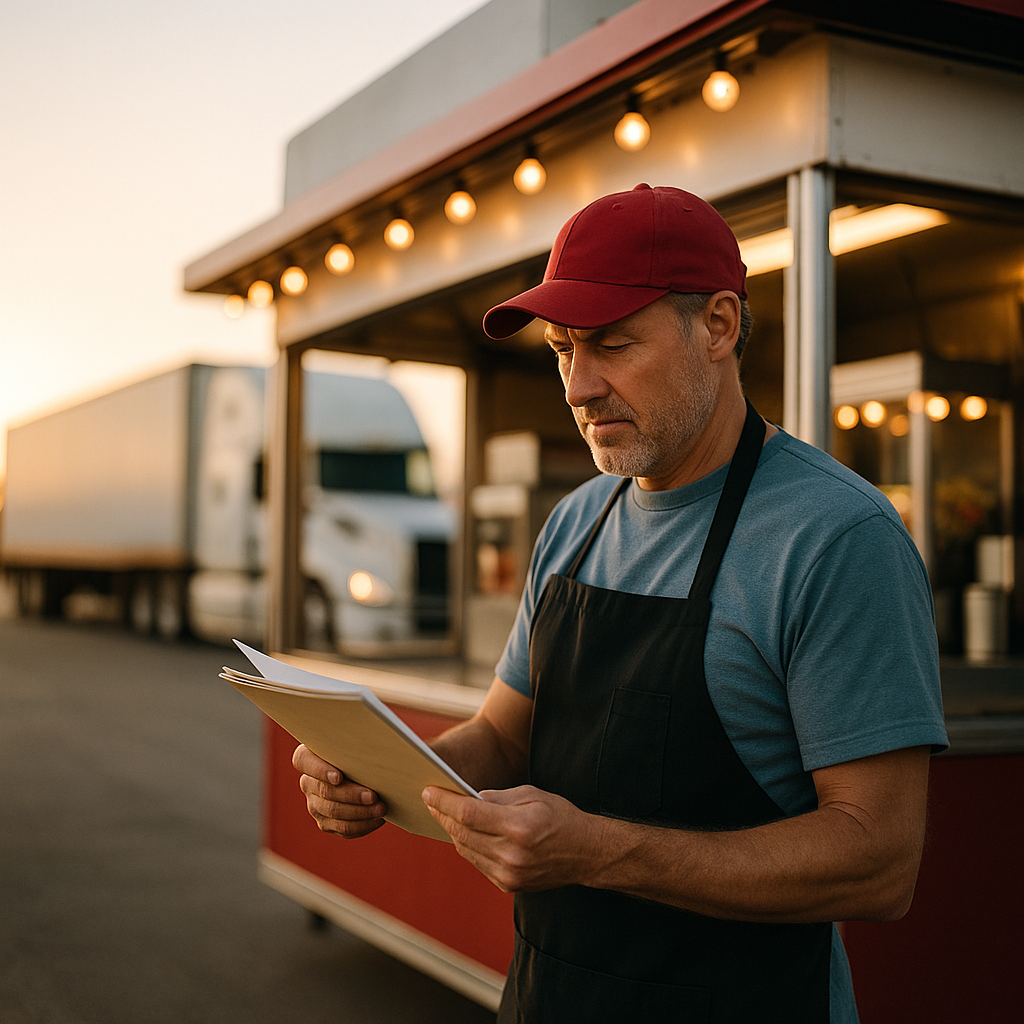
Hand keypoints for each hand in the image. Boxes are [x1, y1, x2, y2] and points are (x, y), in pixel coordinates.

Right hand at [292, 743, 386, 837]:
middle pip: (325, 791)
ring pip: (334, 812)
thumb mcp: (353, 741)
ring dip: (360, 812)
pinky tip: (377, 819)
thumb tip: (375, 747)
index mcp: (307, 757)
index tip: (339, 777)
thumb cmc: (358, 748)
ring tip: (380, 809)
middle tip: (373, 796)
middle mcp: (308, 782)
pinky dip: (362, 824)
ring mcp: (315, 805)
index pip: (304, 761)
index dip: (320, 770)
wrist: (363, 769)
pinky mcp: (326, 822)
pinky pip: (343, 828)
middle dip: (352, 795)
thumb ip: (354, 743)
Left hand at [422, 785, 599, 891]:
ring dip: (452, 830)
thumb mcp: (532, 794)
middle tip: (431, 800)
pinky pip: (477, 862)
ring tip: (445, 814)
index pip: (468, 813)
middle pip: (461, 832)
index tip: (427, 791)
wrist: (585, 854)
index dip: (443, 801)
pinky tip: (466, 833)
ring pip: (465, 849)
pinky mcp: (507, 885)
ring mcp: (508, 874)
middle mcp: (510, 854)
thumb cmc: (560, 817)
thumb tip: (468, 797)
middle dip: (442, 814)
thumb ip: (497, 797)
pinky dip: (468, 846)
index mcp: (518, 827)